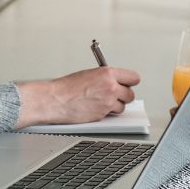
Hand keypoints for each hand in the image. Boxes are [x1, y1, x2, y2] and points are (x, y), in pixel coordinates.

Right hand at [14, 67, 140, 128]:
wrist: (56, 99)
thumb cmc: (66, 87)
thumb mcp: (89, 74)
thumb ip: (105, 78)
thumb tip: (114, 81)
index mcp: (107, 74)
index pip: (133, 78)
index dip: (130, 82)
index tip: (127, 83)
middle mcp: (110, 87)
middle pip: (131, 94)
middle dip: (123, 95)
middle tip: (115, 94)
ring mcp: (107, 102)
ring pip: (122, 106)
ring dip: (115, 105)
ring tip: (102, 102)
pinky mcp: (102, 115)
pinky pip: (111, 114)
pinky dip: (106, 113)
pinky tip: (95, 107)